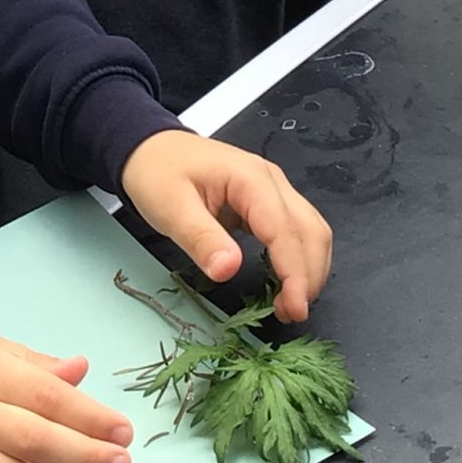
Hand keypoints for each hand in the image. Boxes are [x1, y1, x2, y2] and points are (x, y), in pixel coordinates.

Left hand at [120, 130, 332, 323]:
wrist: (150, 148)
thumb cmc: (158, 174)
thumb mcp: (171, 209)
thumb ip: (202, 240)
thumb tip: (229, 271)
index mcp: (251, 179)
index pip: (285, 231)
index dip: (295, 273)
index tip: (294, 308)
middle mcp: (272, 181)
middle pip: (311, 230)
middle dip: (309, 275)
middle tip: (292, 313)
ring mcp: (274, 189)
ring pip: (311, 230)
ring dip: (309, 268)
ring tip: (290, 304)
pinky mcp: (268, 201)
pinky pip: (296, 230)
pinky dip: (298, 258)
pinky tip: (285, 281)